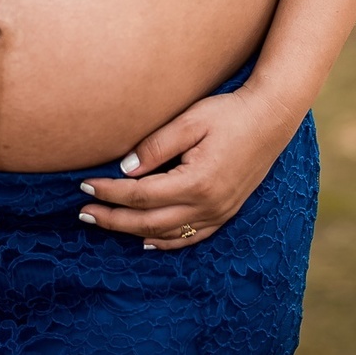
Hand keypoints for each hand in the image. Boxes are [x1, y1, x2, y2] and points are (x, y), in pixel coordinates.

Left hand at [76, 80, 298, 250]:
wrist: (271, 118)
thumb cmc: (228, 113)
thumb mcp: (190, 121)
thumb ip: (155, 147)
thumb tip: (125, 170)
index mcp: (195, 183)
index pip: (140, 195)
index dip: (109, 192)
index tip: (84, 185)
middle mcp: (207, 206)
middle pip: (148, 222)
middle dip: (112, 219)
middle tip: (83, 212)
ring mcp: (219, 213)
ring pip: (167, 234)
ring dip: (132, 231)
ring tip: (105, 223)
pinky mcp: (226, 212)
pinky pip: (191, 237)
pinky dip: (165, 241)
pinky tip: (147, 240)